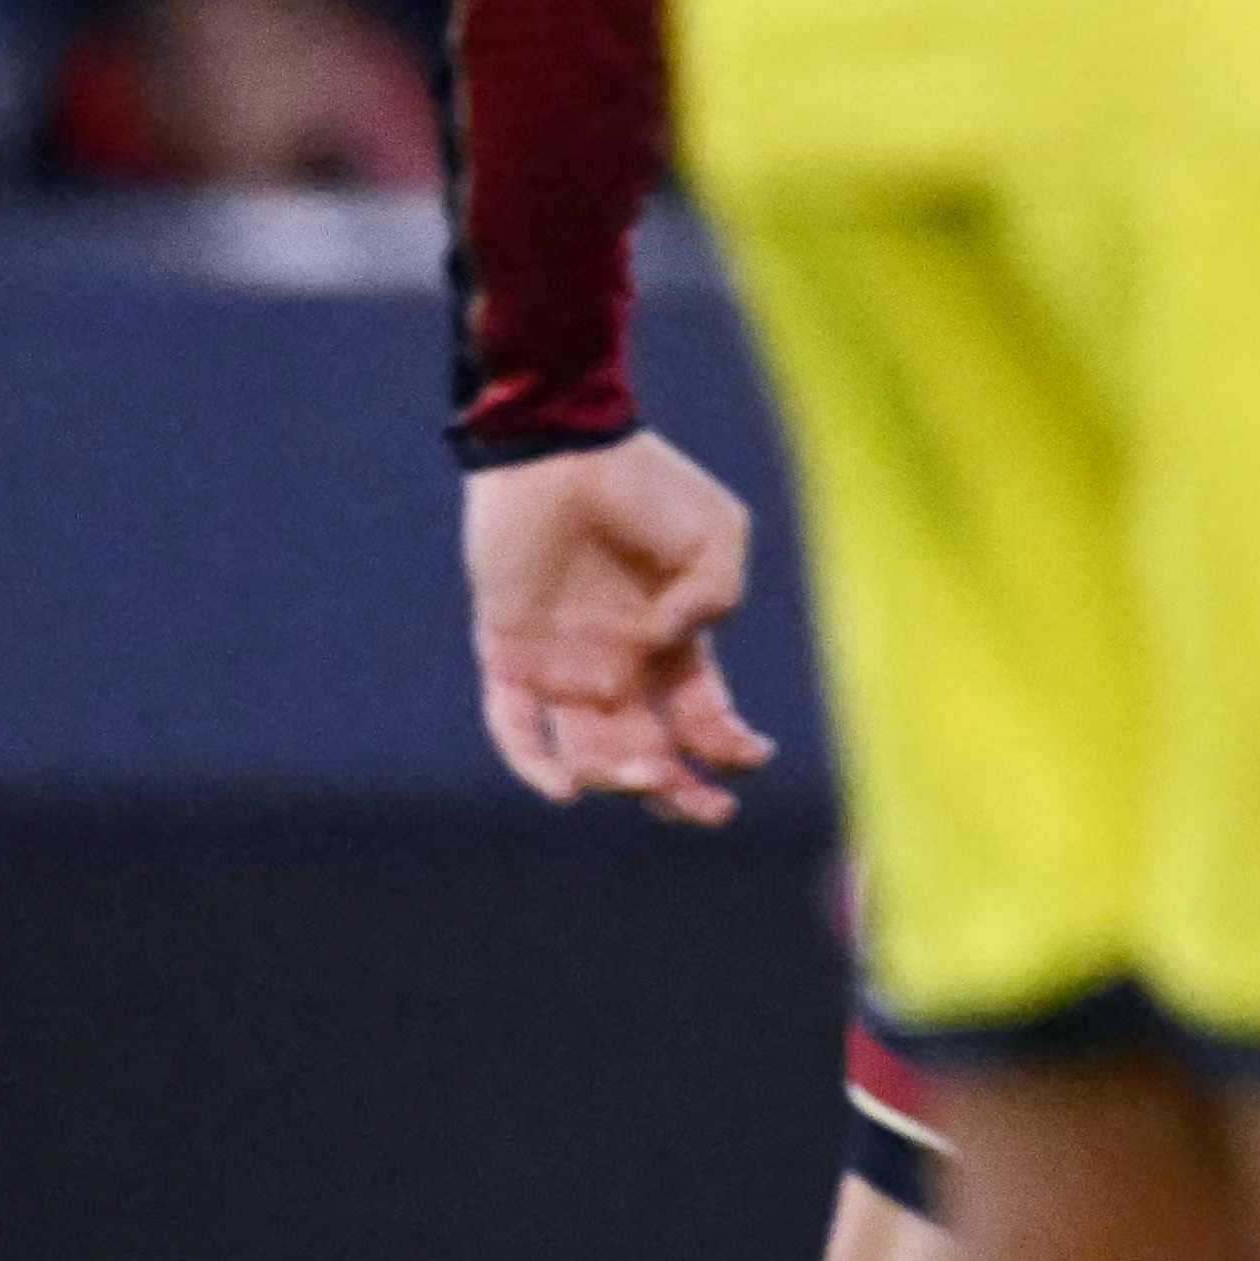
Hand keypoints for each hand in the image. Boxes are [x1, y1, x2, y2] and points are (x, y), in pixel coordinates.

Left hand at [467, 432, 775, 823]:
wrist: (563, 449)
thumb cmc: (647, 484)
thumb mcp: (718, 531)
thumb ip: (719, 592)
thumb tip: (672, 644)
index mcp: (671, 638)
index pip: (701, 715)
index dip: (730, 745)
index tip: (752, 756)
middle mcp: (616, 662)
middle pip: (648, 750)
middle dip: (679, 791)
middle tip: (707, 811)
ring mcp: (561, 661)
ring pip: (588, 749)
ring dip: (621, 775)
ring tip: (647, 774)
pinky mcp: (507, 649)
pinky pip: (512, 723)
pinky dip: (532, 762)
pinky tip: (563, 789)